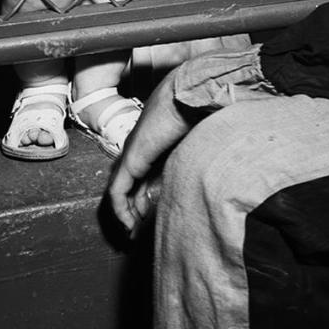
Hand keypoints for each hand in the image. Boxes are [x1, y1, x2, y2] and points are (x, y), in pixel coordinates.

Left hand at [106, 71, 195, 233]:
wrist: (188, 95)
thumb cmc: (198, 110)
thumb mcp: (197, 139)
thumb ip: (194, 155)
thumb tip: (211, 171)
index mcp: (153, 145)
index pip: (141, 178)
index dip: (142, 200)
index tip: (148, 219)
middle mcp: (138, 150)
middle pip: (129, 187)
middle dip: (132, 212)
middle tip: (135, 234)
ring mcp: (132, 155)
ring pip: (120, 192)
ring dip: (125, 215)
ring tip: (132, 234)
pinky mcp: (130, 160)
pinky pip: (117, 192)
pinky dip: (121, 210)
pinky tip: (130, 224)